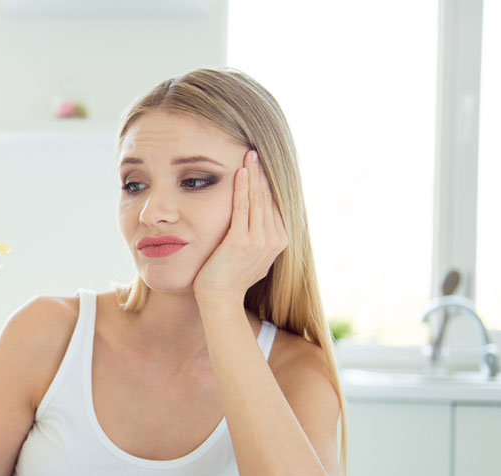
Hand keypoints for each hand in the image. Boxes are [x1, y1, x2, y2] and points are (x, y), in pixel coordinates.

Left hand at [193, 149, 287, 305]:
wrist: (220, 299)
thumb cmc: (232, 278)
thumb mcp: (254, 256)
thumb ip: (261, 239)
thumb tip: (263, 224)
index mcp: (279, 241)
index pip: (274, 204)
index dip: (268, 182)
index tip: (261, 164)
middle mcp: (273, 239)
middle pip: (268, 198)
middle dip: (262, 173)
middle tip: (255, 151)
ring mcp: (259, 241)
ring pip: (257, 199)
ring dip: (254, 175)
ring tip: (250, 155)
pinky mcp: (241, 241)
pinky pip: (242, 208)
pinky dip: (242, 189)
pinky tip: (241, 173)